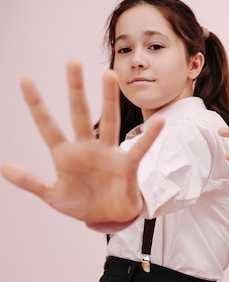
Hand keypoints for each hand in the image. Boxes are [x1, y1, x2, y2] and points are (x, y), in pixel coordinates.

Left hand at [1, 60, 163, 223]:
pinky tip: (160, 121)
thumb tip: (3, 166)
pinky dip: (150, 136)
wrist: (109, 218)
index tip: (26, 80)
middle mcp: (87, 148)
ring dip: (108, 99)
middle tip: (72, 62)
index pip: (48, 126)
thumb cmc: (83, 204)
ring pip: (108, 121)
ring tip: (108, 75)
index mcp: (66, 155)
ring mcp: (109, 154)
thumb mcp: (53, 195)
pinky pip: (140, 148)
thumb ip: (30, 181)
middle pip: (80, 114)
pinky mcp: (127, 165)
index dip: (37, 105)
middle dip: (76, 89)